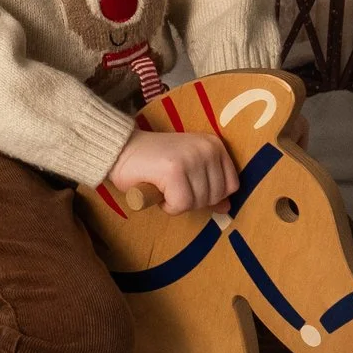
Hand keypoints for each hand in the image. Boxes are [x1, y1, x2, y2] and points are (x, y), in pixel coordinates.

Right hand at [107, 128, 238, 216]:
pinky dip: (167, 206)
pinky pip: (181, 205)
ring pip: (198, 203)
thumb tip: (227, 207)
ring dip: (178, 203)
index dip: (209, 195)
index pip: (232, 186)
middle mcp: (207, 148)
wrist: (120, 150)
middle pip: (215, 197)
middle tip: (171, 186)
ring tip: (163, 185)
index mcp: (214, 145)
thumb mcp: (189, 171)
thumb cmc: (153, 162)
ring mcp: (192, 158)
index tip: (188, 185)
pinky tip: (156, 190)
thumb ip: (210, 186)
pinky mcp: (175, 170)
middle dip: (192, 200)